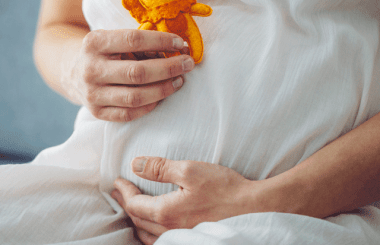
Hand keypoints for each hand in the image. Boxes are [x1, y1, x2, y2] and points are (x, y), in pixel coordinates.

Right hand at [63, 29, 193, 121]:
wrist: (73, 71)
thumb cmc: (105, 52)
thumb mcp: (114, 38)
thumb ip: (140, 43)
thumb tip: (177, 49)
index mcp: (94, 42)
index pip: (134, 40)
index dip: (161, 41)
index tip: (181, 43)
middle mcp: (91, 69)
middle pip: (137, 72)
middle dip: (169, 68)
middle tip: (188, 64)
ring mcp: (93, 94)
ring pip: (136, 97)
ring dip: (164, 89)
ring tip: (179, 81)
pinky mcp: (97, 112)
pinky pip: (130, 113)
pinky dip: (150, 105)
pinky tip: (162, 96)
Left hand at [111, 157, 259, 244]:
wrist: (253, 208)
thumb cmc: (224, 188)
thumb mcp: (190, 170)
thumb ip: (160, 168)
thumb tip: (135, 164)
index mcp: (166, 212)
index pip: (134, 204)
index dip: (123, 191)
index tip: (117, 181)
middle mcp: (170, 230)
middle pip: (137, 220)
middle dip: (125, 204)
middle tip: (118, 191)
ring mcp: (181, 238)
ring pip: (146, 235)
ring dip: (134, 220)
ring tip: (129, 208)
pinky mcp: (190, 240)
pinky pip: (159, 242)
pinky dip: (147, 233)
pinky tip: (150, 228)